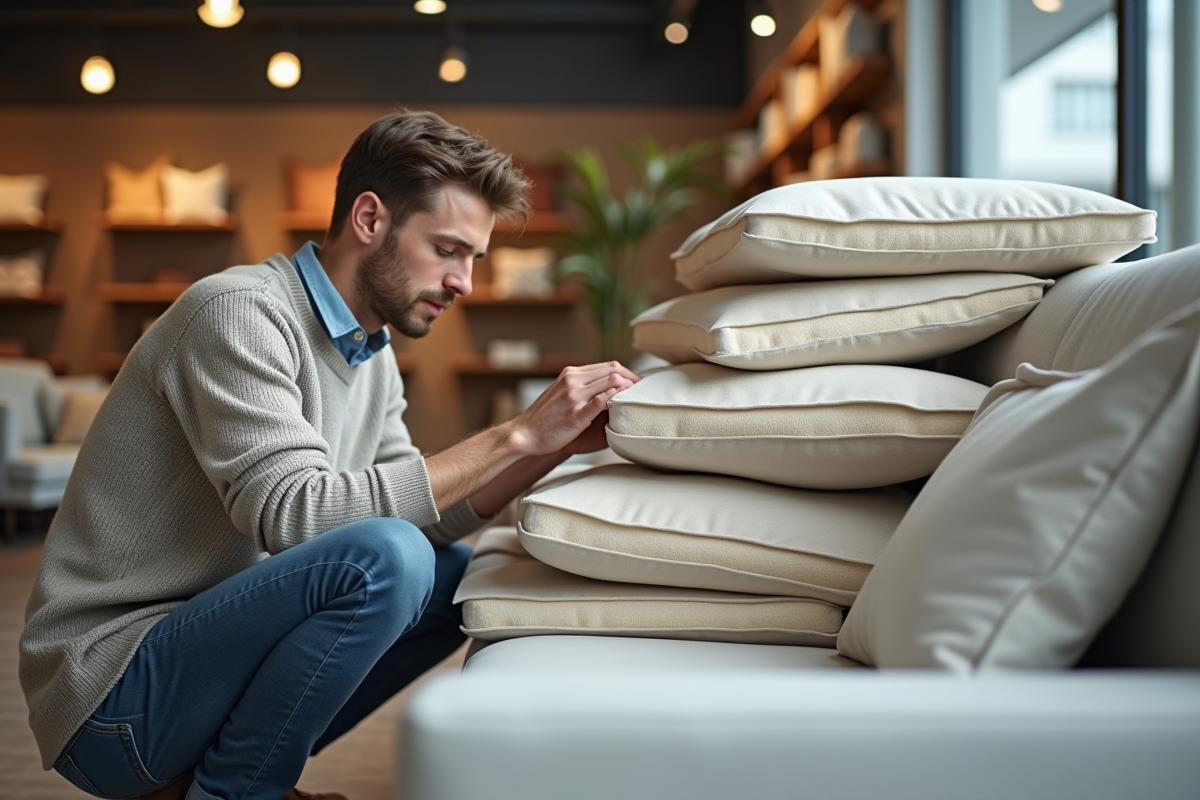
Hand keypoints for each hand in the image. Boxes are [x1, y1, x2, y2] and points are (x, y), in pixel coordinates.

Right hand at [508, 362, 638, 455]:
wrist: (524, 435)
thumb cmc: (546, 421)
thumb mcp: (564, 397)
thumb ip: (585, 392)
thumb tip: (613, 396)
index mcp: (571, 374)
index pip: (608, 365)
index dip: (628, 374)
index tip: (638, 385)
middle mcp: (573, 380)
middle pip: (613, 370)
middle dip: (633, 380)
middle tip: (645, 392)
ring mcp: (573, 396)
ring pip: (611, 381)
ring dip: (629, 389)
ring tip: (638, 400)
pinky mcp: (575, 414)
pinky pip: (602, 401)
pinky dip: (617, 400)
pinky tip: (625, 406)